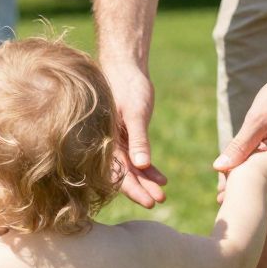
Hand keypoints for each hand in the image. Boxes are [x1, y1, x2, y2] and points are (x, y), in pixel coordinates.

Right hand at [103, 59, 167, 207]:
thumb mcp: (136, 112)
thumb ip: (138, 139)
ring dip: (145, 181)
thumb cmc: (127, 85)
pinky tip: (162, 178)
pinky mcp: (125, 136)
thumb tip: (141, 166)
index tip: (149, 201)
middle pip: (123, 173)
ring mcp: (115, 141)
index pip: (117, 172)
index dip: (133, 189)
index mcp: (103, 139)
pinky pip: (136, 157)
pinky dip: (148, 167)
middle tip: (159, 202)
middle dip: (140, 189)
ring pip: (130, 167)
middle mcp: (106, 143)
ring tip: (163, 194)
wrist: (125, 66)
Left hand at [213, 64, 266, 192]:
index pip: (262, 192)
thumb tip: (218, 167)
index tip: (219, 193)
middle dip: (248, 189)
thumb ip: (239, 147)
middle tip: (221, 186)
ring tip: (233, 175)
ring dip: (260, 180)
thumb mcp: (257, 120)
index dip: (240, 193)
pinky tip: (253, 162)